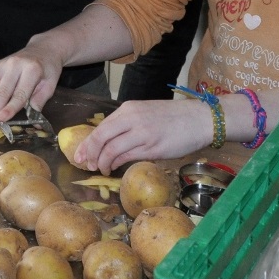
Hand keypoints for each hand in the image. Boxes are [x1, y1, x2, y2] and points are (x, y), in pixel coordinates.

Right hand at [0, 39, 63, 130]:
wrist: (42, 49)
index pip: (19, 92)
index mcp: (32, 70)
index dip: (10, 107)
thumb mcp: (51, 85)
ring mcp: (1, 63)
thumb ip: (40, 101)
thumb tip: (34, 122)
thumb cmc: (47, 69)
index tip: (2, 119)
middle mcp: (14, 64)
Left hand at [71, 99, 213, 173]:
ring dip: (103, 162)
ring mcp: (143, 133)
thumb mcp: (145, 114)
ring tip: (101, 169)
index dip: (87, 143)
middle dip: (90, 153)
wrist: (199, 118)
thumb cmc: (172, 118)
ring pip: (112, 149)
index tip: (79, 155)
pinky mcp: (153, 147)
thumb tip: (108, 143)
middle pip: (101, 137)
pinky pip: (128, 156)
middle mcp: (133, 119)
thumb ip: (126, 125)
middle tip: (86, 165)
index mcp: (129, 109)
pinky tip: (114, 168)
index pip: (101, 127)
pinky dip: (117, 163)